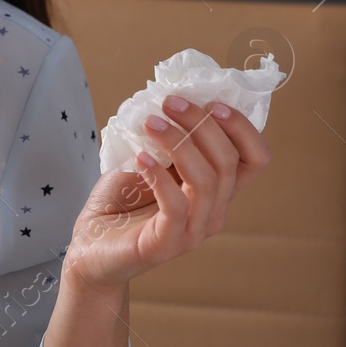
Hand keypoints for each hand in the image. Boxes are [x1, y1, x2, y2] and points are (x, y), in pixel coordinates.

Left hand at [60, 95, 271, 293]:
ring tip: (150, 122)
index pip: (254, 160)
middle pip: (229, 163)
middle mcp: (212, 212)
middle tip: (169, 102)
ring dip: (179, 143)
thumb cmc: (120, 202)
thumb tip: (175, 100)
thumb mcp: (149, 161)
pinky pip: (176, 205)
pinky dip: (159, 175)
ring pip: (206, 181)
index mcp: (216, 190)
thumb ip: (168, 140)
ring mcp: (192, 231)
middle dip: (201, 123)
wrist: (91, 246)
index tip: (210, 101)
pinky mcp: (166, 244)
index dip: (241, 128)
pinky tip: (140, 157)